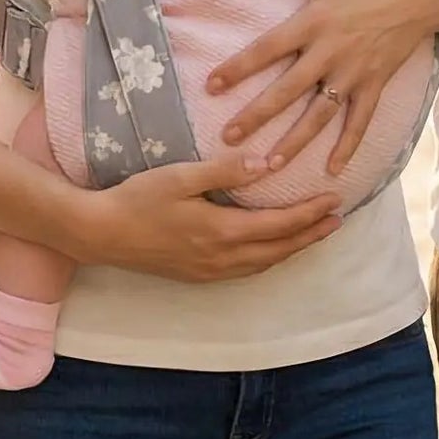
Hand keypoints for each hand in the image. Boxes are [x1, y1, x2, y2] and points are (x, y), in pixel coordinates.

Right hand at [72, 150, 342, 280]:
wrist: (101, 234)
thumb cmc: (138, 199)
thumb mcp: (181, 177)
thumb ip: (225, 171)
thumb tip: (267, 164)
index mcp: (221, 232)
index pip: (279, 226)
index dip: (310, 214)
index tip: (334, 200)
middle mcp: (221, 258)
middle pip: (279, 249)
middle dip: (311, 234)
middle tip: (338, 219)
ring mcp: (209, 271)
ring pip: (265, 263)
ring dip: (293, 248)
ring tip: (314, 233)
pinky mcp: (198, 275)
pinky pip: (247, 270)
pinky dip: (269, 258)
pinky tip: (272, 249)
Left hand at [209, 0, 438, 175]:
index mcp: (314, 20)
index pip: (267, 48)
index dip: (238, 67)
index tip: (211, 86)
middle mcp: (331, 52)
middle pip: (287, 90)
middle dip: (256, 116)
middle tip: (228, 139)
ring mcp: (355, 73)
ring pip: (320, 114)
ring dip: (294, 141)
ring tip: (270, 165)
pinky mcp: (376, 84)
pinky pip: (360, 121)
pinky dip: (348, 146)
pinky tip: (332, 170)